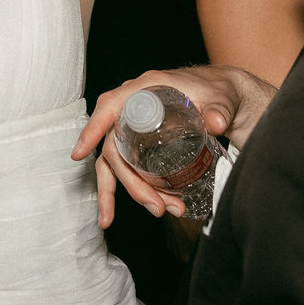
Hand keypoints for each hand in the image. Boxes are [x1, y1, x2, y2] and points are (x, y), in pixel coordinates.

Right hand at [73, 65, 277, 227]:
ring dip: (131, 191)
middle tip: (158, 206)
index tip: (79, 154)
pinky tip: (111, 216)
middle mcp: (132, 108)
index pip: (110, 106)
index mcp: (145, 88)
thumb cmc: (216, 92)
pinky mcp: (139, 144)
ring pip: (116, 162)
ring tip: (157, 212)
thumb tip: (216, 123)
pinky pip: (121, 169)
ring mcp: (133, 128)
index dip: (93, 129)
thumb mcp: (221, 98)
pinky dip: (118, 192)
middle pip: (117, 146)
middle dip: (133, 182)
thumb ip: (218, 109)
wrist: (223, 100)